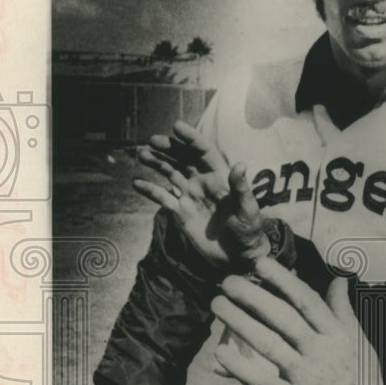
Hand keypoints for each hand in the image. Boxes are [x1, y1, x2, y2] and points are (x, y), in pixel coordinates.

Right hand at [133, 120, 267, 268]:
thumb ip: (241, 187)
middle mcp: (203, 182)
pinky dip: (150, 190)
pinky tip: (136, 183)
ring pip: (170, 173)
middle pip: (183, 158)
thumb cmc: (249, 231)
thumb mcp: (248, 209)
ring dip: (156, 163)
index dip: (191, 139)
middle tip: (152, 141)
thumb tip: (240, 164)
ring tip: (142, 154)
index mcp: (220, 177)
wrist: (239, 257)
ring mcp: (191, 196)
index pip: (204, 152)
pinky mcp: (181, 212)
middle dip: (169, 148)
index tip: (177, 127)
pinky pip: (162, 197)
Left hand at [210, 258, 385, 384]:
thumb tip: (337, 278)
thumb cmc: (364, 382)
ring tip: (218, 305)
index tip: (260, 263)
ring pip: (268, 344)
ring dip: (240, 322)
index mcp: (337, 335)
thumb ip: (342, 310)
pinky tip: (219, 353)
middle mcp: (321, 353)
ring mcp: (306, 379)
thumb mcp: (359, 342)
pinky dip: (240, 368)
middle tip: (229, 280)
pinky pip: (262, 382)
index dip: (282, 280)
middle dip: (253, 296)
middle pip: (283, 318)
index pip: (306, 301)